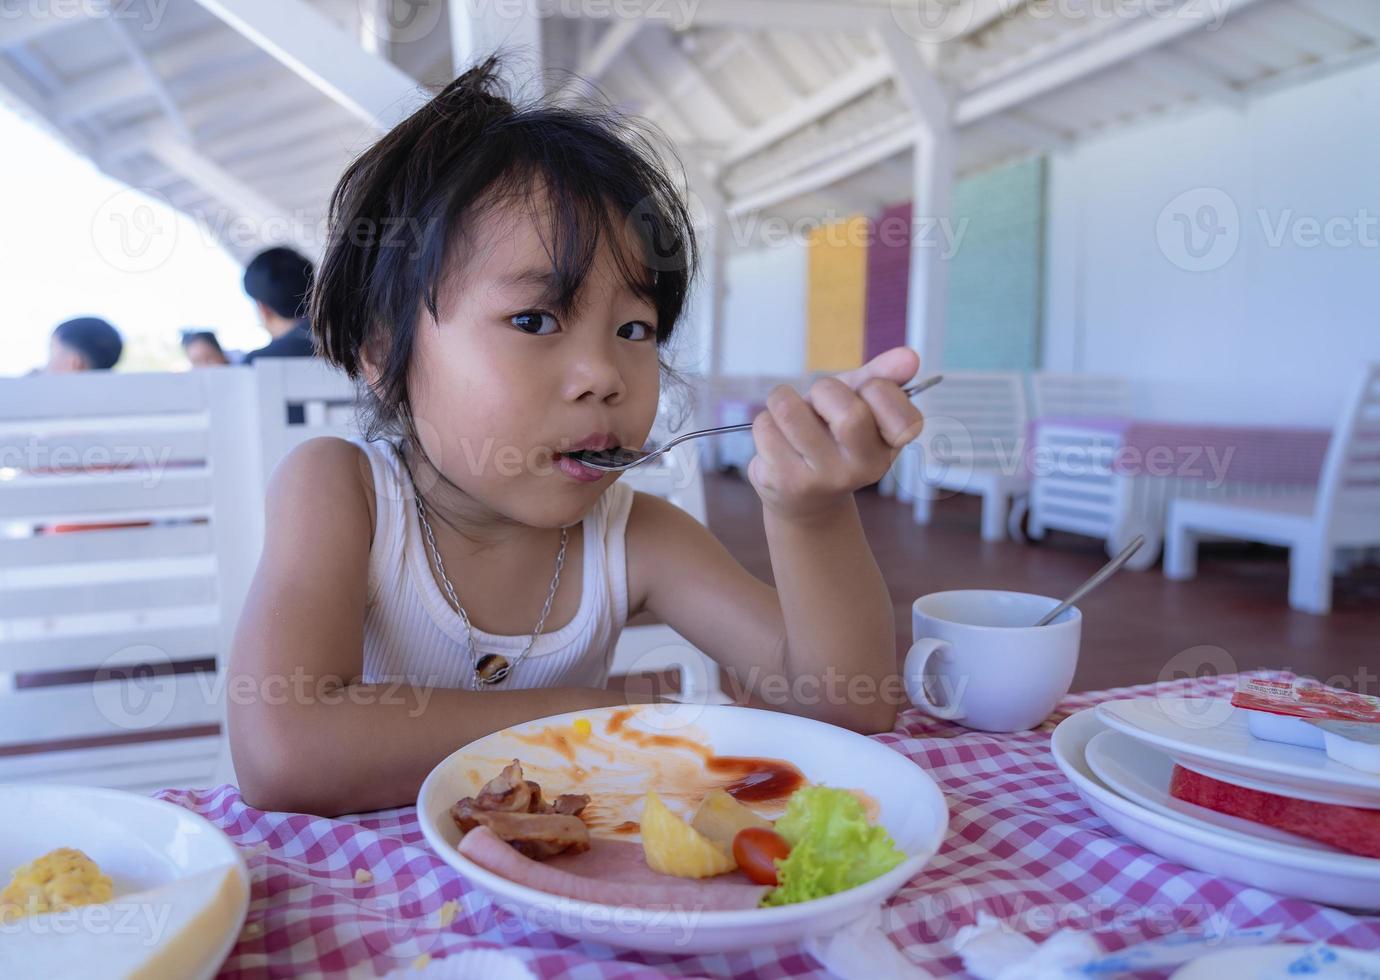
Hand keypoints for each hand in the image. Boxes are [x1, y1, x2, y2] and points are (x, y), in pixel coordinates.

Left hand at [747, 347, 925, 521]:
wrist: (804, 498)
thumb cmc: (833, 436)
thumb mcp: (858, 402)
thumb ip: (882, 377)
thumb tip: (909, 357)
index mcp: (890, 443)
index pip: (891, 401)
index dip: (873, 386)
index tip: (863, 395)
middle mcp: (864, 467)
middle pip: (849, 414)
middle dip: (823, 391)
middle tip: (819, 403)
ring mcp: (825, 478)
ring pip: (791, 411)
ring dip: (784, 400)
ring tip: (791, 416)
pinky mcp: (787, 482)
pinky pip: (765, 427)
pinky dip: (767, 423)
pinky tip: (779, 441)